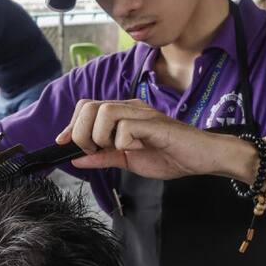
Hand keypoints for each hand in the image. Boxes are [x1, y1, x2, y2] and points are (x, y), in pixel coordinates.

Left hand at [55, 99, 220, 179]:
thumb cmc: (169, 156)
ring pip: (104, 112)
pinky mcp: (155, 124)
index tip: (63, 144)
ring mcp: (143, 114)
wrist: (202, 158)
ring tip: (113, 150)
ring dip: (100, 136)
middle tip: (93, 151)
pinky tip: (136, 150)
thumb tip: (75, 159)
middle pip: (89, 106)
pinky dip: (123, 142)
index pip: (86, 107)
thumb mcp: (127, 160)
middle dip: (82, 132)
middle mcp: (131, 108)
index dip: (71, 125)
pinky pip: (127, 127)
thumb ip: (102, 157)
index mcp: (123, 114)